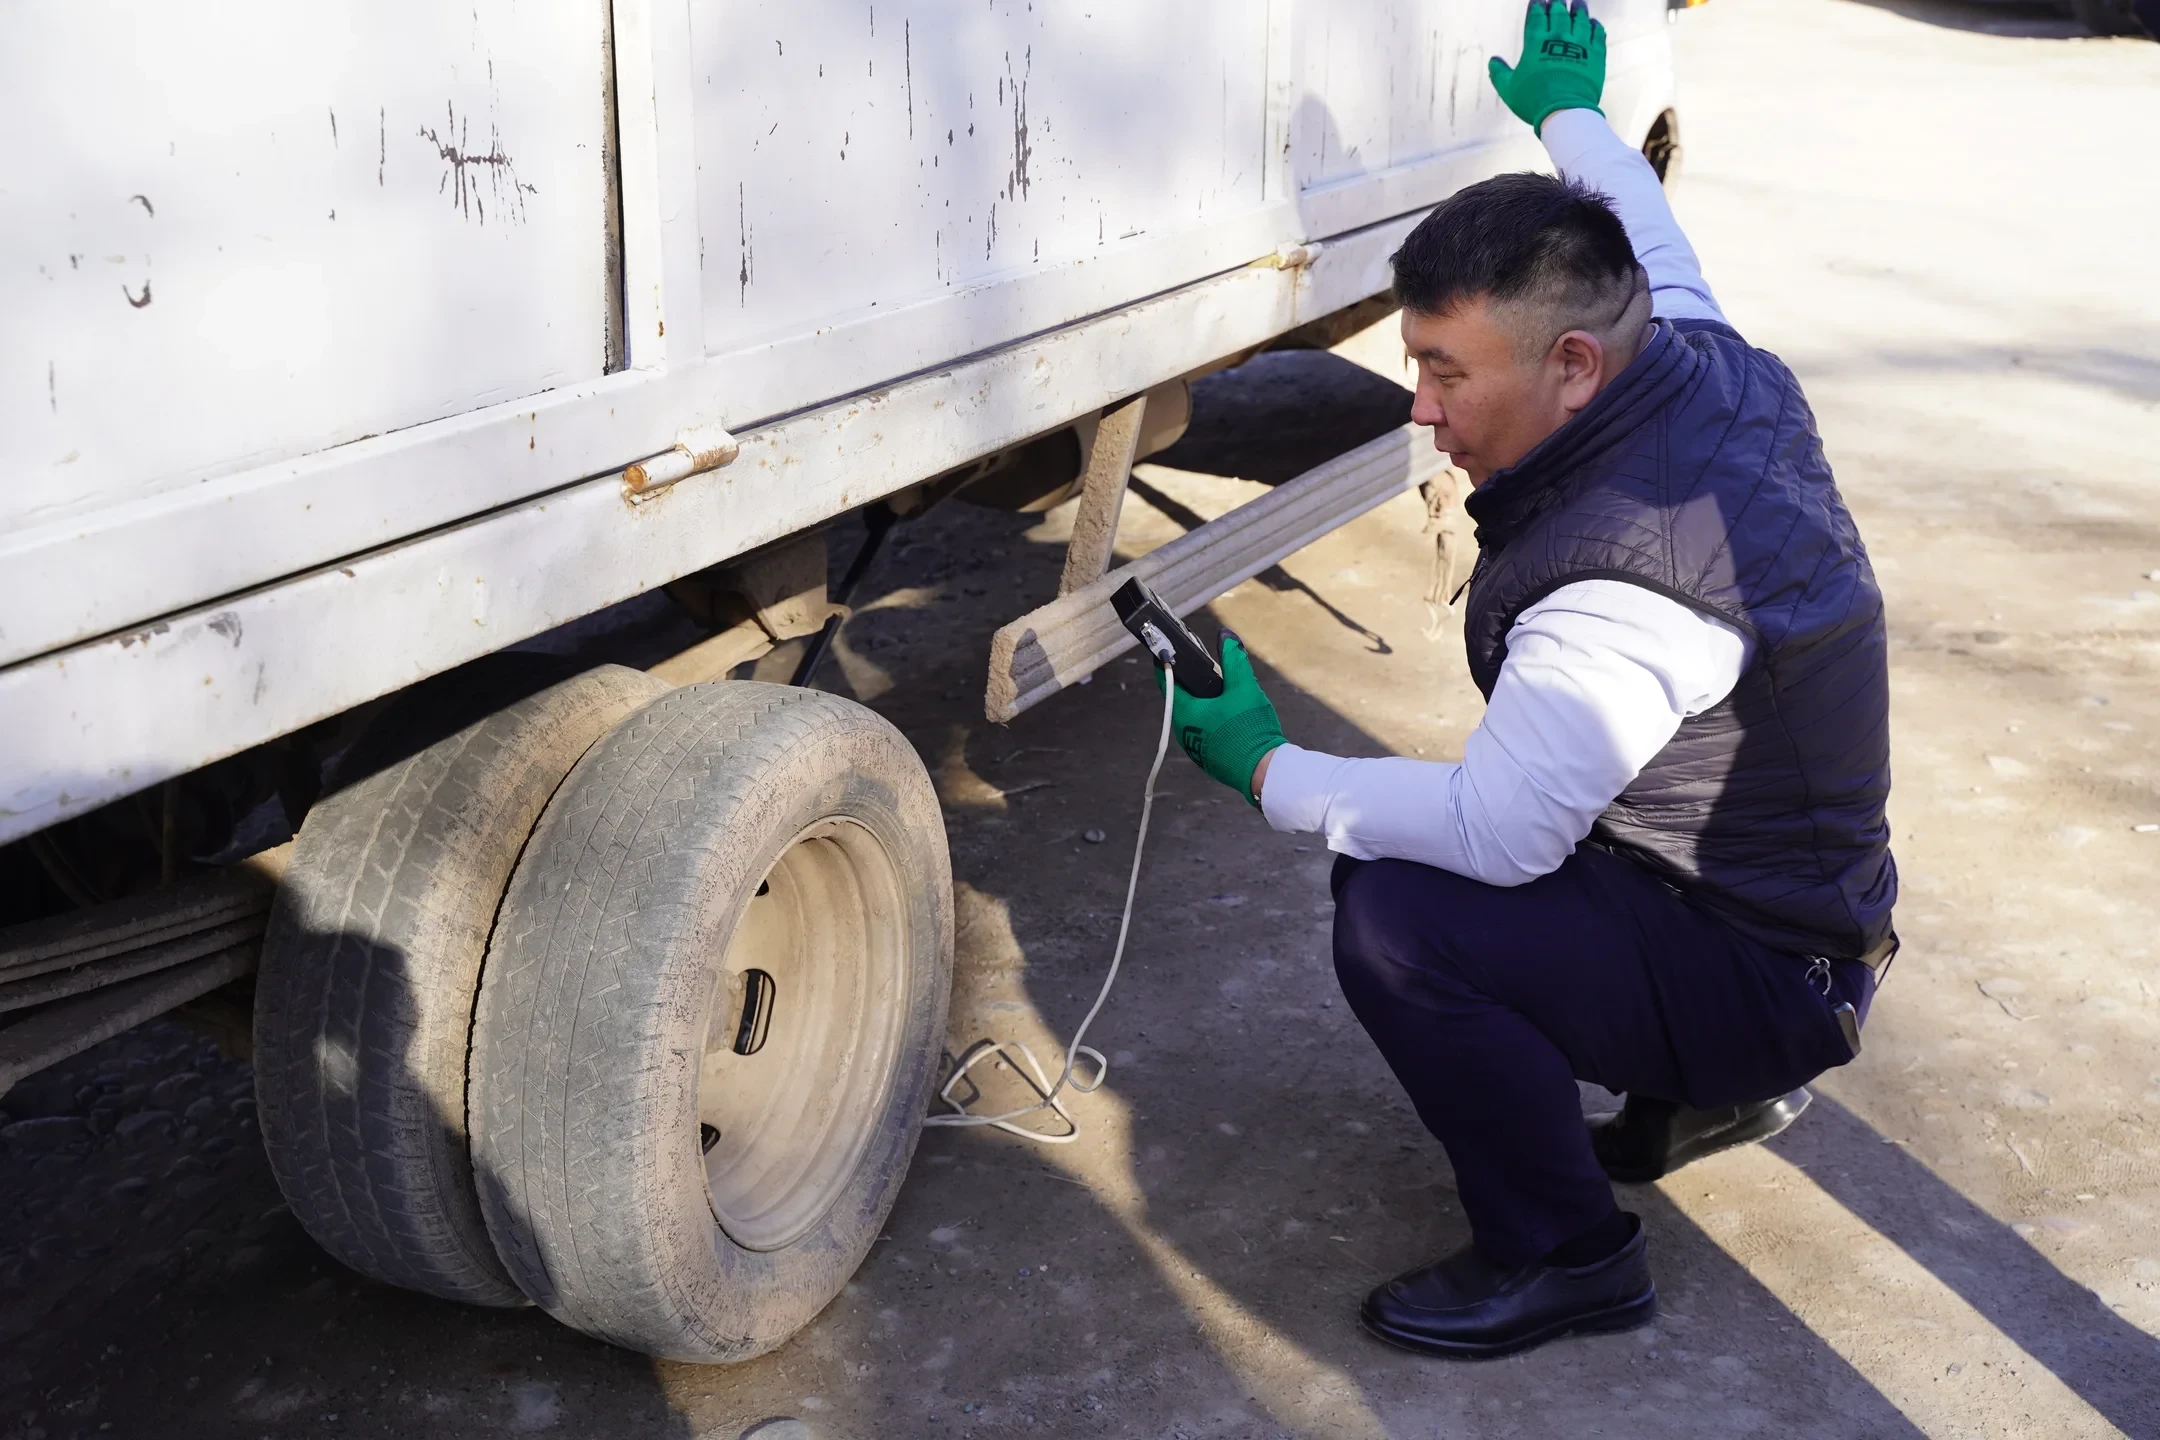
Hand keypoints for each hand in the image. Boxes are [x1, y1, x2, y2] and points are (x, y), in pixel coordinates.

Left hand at [1153, 631, 1284, 806]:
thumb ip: (1234, 659)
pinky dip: (1212, 721)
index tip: (1172, 650)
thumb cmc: (1249, 729)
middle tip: (1208, 670)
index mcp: (1185, 712)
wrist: (1262, 772)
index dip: (1167, 663)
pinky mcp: (1207, 758)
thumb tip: (1225, 636)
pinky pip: (1204, 732)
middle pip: (1181, 699)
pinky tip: (1230, 718)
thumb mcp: (1244, 687)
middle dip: (1193, 684)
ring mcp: (1195, 748)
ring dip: (1205, 704)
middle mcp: (1183, 732)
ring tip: (1224, 694)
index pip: (1166, 681)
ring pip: (1194, 717)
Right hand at [1488, 0, 1606, 135]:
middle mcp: (1559, 38)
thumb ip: (1499, 73)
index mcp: (1536, 43)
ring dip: (1579, 9)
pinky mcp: (1596, 54)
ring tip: (1578, 3)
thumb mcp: (1508, 89)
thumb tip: (1493, 61)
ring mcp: (1580, 44)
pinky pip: (1598, 34)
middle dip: (1557, 4)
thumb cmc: (1533, 100)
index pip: (1536, 17)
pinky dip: (1595, 26)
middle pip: (1559, 13)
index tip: (1537, 1)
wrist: (1564, 110)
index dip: (1536, 7)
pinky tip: (1593, 23)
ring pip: (1580, 19)